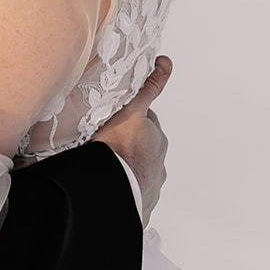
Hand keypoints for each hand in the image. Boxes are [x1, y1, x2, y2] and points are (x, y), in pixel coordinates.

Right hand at [91, 55, 171, 223]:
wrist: (111, 191)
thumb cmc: (118, 151)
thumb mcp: (132, 112)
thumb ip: (149, 88)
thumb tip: (166, 62)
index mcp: (156, 141)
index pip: (145, 123)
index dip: (131, 119)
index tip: (115, 121)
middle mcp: (158, 164)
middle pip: (143, 148)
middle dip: (129, 145)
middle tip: (106, 142)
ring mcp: (149, 187)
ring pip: (137, 172)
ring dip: (125, 169)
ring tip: (104, 167)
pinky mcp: (139, 208)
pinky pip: (131, 197)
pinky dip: (122, 192)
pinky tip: (107, 188)